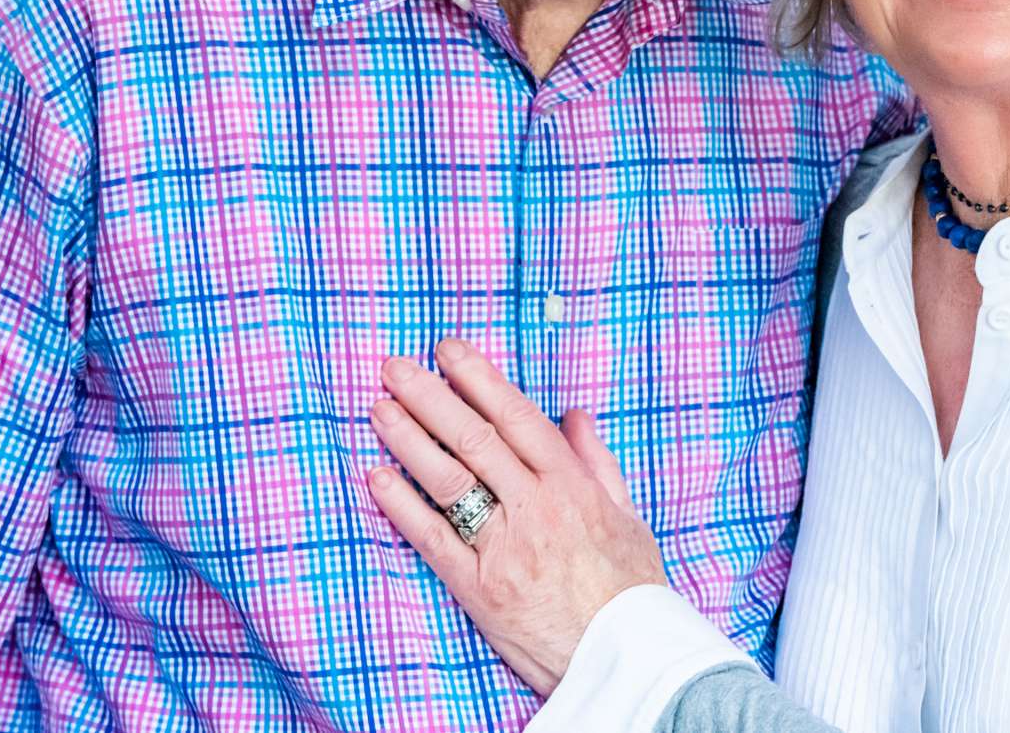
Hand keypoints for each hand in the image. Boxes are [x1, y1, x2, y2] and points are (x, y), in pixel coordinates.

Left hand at [368, 339, 667, 694]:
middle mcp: (535, 507)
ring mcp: (503, 548)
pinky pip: (433, 539)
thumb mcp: (628, 517)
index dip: (478, 379)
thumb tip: (574, 417)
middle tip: (395, 366)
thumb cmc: (632, 591)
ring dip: (409, 439)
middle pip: (474, 439)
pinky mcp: (478, 589)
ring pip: (448, 480)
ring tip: (379, 408)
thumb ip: (597, 463)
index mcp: (572, 485)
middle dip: (430, 397)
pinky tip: (378, 476)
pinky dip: (402, 506)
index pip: (517, 417)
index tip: (448, 351)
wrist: (625, 659)